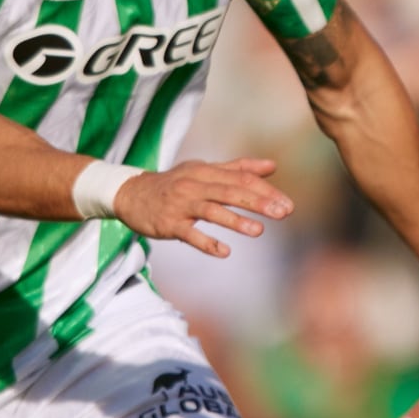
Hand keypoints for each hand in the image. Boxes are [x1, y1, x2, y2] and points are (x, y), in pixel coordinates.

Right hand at [112, 157, 292, 256]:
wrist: (131, 193)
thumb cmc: (174, 183)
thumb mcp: (204, 169)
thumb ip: (238, 168)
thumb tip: (273, 166)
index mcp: (207, 172)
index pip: (241, 178)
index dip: (266, 190)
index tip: (287, 204)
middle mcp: (195, 185)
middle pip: (231, 191)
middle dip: (258, 203)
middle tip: (283, 213)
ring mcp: (181, 205)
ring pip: (211, 211)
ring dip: (235, 221)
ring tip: (258, 231)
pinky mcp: (168, 224)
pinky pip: (189, 234)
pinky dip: (206, 243)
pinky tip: (224, 252)